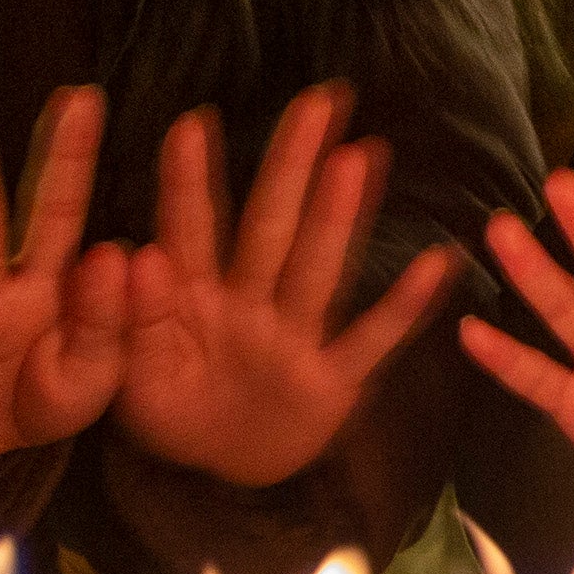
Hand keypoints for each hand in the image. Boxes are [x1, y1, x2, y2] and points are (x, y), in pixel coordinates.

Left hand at [108, 84, 461, 488]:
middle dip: (291, 164)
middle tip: (317, 98)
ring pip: (318, 268)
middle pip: (270, 226)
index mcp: (193, 301)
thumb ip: (132, 321)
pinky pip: (372, 340)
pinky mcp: (332, 381)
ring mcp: (294, 339)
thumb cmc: (175, 412)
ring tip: (361, 154)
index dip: (190, 182)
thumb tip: (133, 254)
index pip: (190, 232)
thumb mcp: (132, 380)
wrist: (223, 474)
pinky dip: (405, 306)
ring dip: (339, 216)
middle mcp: (249, 305)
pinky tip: (441, 262)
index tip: (192, 123)